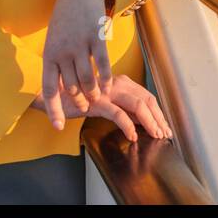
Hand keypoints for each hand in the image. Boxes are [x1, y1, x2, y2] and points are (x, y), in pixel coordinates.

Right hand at [31, 74, 172, 142]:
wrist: (52, 94)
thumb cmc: (78, 98)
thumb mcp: (106, 102)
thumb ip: (122, 107)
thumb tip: (141, 121)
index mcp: (121, 82)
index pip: (147, 96)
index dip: (158, 112)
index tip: (164, 126)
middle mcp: (118, 83)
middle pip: (147, 100)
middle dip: (158, 118)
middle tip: (164, 133)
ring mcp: (108, 91)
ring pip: (138, 105)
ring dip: (150, 122)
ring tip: (155, 135)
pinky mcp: (97, 102)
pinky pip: (118, 114)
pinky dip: (128, 126)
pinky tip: (133, 136)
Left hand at [41, 0, 114, 130]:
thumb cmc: (65, 18)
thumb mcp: (54, 39)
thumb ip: (56, 62)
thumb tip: (59, 87)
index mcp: (49, 54)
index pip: (50, 89)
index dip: (54, 109)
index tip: (58, 125)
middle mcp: (63, 52)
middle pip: (72, 87)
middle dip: (79, 101)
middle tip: (85, 108)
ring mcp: (80, 45)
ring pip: (88, 79)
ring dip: (94, 93)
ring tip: (98, 98)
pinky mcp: (96, 38)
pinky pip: (103, 65)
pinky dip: (107, 79)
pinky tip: (109, 87)